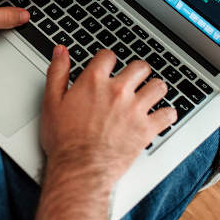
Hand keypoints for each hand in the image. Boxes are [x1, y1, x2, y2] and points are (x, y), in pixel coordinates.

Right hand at [40, 47, 175, 182]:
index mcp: (94, 81)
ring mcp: (135, 109)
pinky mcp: (146, 129)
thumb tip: (60, 50)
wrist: (80, 169)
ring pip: (158, 86)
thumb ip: (58, 72)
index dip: (107, 59)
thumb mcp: (52, 101)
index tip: (107, 66)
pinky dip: (166, 114)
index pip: (108, 55)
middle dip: (137, 71)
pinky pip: (168, 115)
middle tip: (133, 79)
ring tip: (148, 94)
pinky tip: (160, 116)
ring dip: (154, 89)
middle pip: (140, 67)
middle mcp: (118, 91)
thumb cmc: (64, 140)